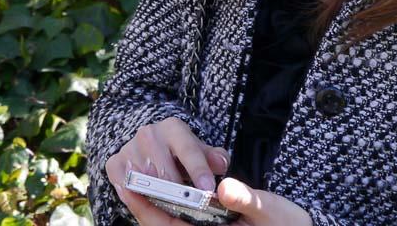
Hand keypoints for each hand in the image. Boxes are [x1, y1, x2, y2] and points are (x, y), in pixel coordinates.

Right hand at [105, 117, 228, 206]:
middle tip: (192, 207)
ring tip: (172, 206)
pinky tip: (150, 202)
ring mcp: (129, 148)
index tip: (207, 189)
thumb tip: (221, 164)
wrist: (146, 145)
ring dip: (159, 198)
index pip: (188, 150)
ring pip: (146, 182)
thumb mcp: (198, 150)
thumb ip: (212, 157)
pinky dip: (137, 198)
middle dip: (180, 193)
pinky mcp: (114, 163)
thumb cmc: (178, 151)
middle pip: (166, 172)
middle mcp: (148, 134)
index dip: (198, 170)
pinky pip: (126, 187)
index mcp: (173, 128)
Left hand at [113, 160, 312, 225]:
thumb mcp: (271, 212)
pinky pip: (182, 217)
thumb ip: (245, 201)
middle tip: (125, 176)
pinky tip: (164, 184)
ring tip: (136, 176)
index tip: (130, 187)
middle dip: (143, 203)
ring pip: (170, 221)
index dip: (147, 209)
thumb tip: (222, 188)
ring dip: (154, 201)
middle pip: (163, 224)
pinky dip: (170, 201)